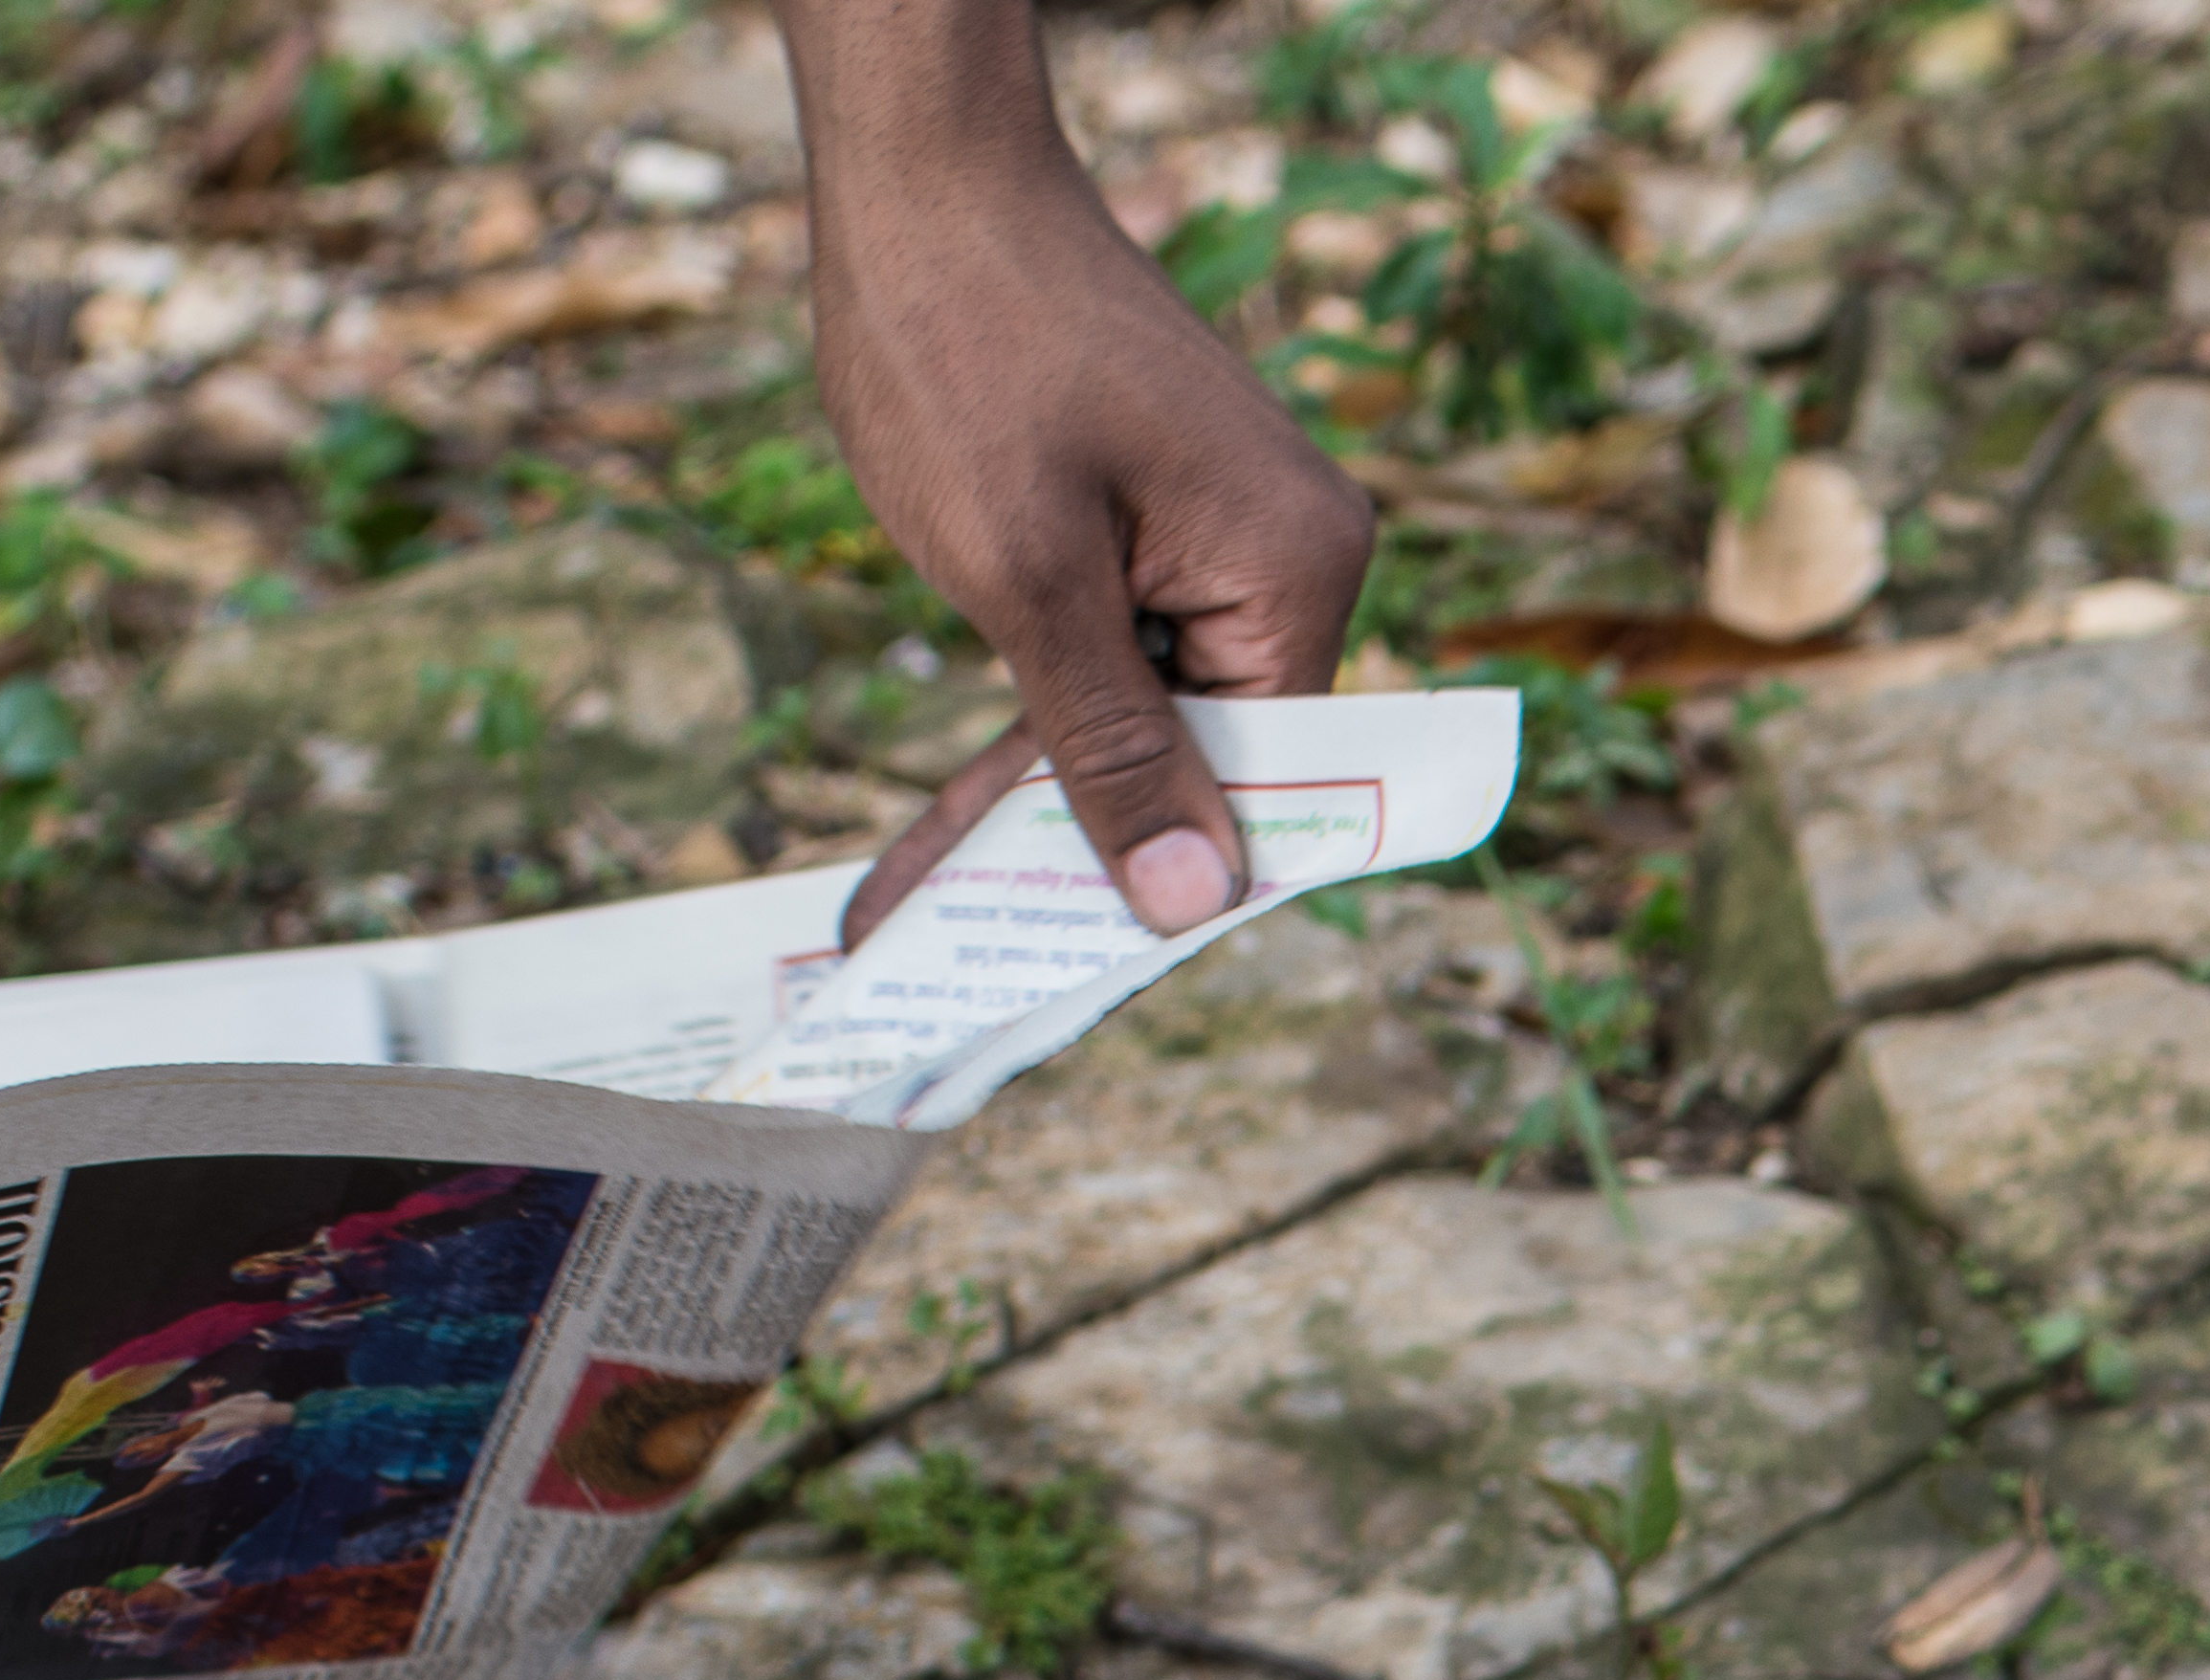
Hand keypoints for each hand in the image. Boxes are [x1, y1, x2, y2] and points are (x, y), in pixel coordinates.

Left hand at [784, 0, 1372, 944]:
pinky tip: (960, 803)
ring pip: (1151, 718)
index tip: (1050, 976)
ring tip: (912, 893)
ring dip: (1041, 793)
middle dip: (1076, 847)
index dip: (1159, 882)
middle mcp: (1296, 554)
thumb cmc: (967, 342)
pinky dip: (1043, 720)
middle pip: (1203, 759)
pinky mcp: (1169, 514)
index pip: (1260, 784)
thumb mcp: (1024, 576)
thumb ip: (1109, 746)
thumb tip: (1187, 900)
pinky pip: (1125, 655)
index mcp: (1297, 570)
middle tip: (936, 942)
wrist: (924, 174)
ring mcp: (1234, 531)